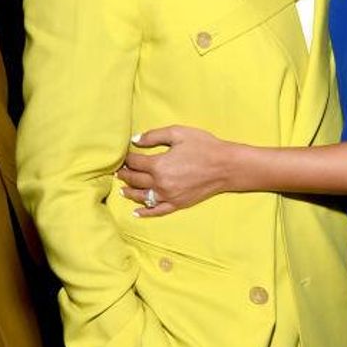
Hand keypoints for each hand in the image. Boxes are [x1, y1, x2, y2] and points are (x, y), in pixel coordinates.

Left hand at [118, 126, 233, 214]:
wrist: (226, 166)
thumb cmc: (204, 147)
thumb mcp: (178, 133)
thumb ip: (154, 136)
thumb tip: (135, 140)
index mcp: (158, 165)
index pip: (135, 162)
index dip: (128, 158)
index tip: (125, 156)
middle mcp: (160, 183)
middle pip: (135, 180)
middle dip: (125, 174)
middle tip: (120, 171)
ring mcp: (168, 196)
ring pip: (142, 197)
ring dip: (130, 192)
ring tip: (122, 189)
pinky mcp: (177, 204)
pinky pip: (157, 211)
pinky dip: (145, 212)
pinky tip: (136, 213)